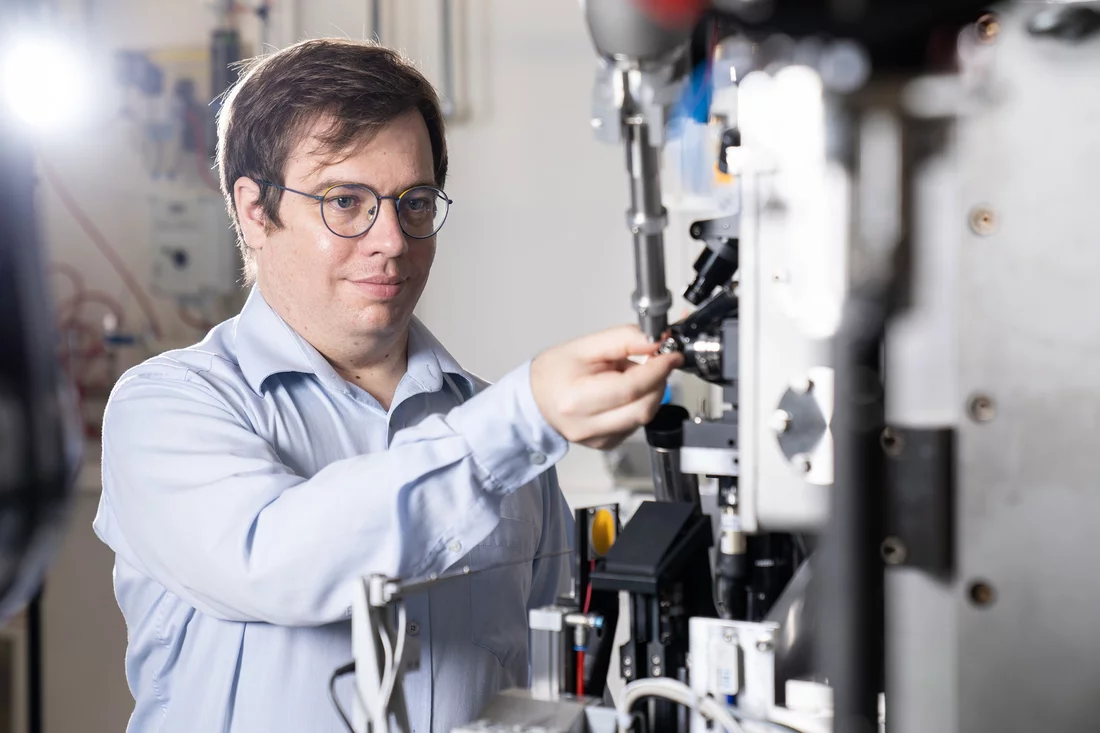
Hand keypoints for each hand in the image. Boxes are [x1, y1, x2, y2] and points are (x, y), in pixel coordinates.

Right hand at [530, 325, 682, 449]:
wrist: (535, 399)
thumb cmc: (555, 372)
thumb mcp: (586, 345)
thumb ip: (624, 339)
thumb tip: (657, 341)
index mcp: (578, 399)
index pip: (631, 388)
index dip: (658, 370)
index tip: (671, 354)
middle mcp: (587, 425)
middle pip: (643, 408)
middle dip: (658, 381)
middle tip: (656, 361)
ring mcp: (598, 439)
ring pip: (644, 417)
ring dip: (649, 392)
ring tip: (628, 374)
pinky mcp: (606, 444)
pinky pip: (636, 424)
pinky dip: (639, 404)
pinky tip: (623, 393)